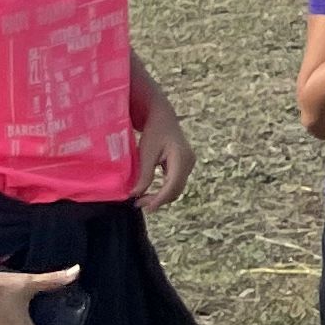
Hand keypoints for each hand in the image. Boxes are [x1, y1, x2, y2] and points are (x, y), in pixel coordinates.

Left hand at [133, 84, 194, 208]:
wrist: (162, 117)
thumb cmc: (153, 132)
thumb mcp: (146, 153)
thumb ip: (144, 175)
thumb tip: (135, 195)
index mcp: (181, 157)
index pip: (173, 185)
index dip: (159, 199)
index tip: (145, 207)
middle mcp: (189, 161)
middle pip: (176, 189)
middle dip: (158, 200)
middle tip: (138, 203)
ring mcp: (188, 163)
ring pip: (176, 188)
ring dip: (161, 196)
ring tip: (142, 199)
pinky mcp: (184, 164)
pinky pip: (175, 182)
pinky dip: (164, 190)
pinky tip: (150, 191)